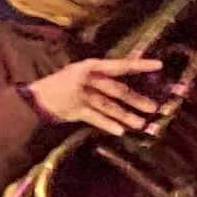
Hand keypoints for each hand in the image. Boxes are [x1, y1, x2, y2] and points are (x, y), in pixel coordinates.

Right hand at [28, 54, 174, 132]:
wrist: (38, 97)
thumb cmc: (65, 82)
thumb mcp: (83, 71)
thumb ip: (104, 75)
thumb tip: (131, 80)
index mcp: (93, 65)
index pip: (121, 65)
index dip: (140, 65)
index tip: (159, 65)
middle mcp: (89, 78)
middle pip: (117, 89)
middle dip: (137, 99)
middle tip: (154, 107)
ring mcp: (82, 95)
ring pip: (109, 106)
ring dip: (126, 115)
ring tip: (141, 124)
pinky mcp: (76, 110)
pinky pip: (95, 119)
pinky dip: (108, 125)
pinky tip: (120, 131)